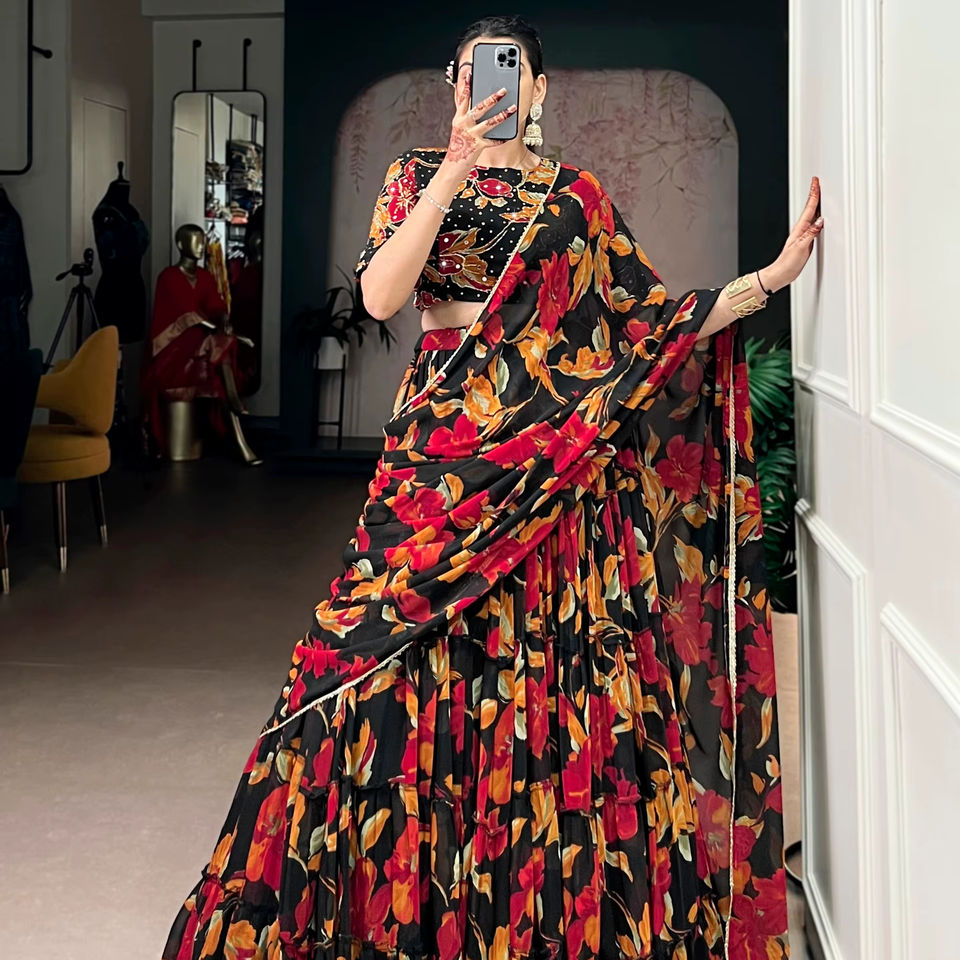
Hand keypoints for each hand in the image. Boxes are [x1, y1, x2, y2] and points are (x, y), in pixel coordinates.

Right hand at [446, 63, 517, 166]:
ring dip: (503, 114)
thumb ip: (469, 118)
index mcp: (458, 119)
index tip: (471, 71)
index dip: (467, 84)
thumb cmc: (459, 148)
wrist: (451, 168)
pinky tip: (508, 135)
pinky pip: (492, 141)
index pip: (463, 98)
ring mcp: (471, 136)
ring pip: (489, 122)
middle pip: (479, 108)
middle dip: (492, 98)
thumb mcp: (460, 131)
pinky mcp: (478, 147)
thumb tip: (482, 106)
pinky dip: (501, 138)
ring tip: (514, 108)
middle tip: (504, 89)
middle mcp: (463, 125)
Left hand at [766, 176, 823, 290]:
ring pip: (812, 216)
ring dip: (816, 205)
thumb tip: (820, 221)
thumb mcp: (801, 248)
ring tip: (819, 196)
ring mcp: (803, 235)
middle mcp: (801, 230)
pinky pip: (813, 226)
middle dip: (814, 195)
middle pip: (810, 209)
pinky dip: (817, 219)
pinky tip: (819, 218)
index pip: (809, 208)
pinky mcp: (805, 242)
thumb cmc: (788, 263)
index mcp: (800, 229)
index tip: (815, 182)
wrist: (781, 274)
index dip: (813, 194)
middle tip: (817, 183)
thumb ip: (811, 234)